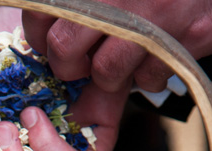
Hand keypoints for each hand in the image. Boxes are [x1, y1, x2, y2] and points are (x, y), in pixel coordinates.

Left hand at [22, 0, 211, 92]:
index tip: (49, 41)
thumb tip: (44, 30)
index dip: (39, 34)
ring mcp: (144, 21)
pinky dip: (151, 77)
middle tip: (83, 64)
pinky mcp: (173, 45)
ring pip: (104, 72)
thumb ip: (85, 5)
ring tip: (127, 61)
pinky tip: (159, 57)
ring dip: (113, 77)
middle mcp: (113, 0)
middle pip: (63, 47)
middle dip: (69, 66)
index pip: (39, 10)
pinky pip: (145, 80)